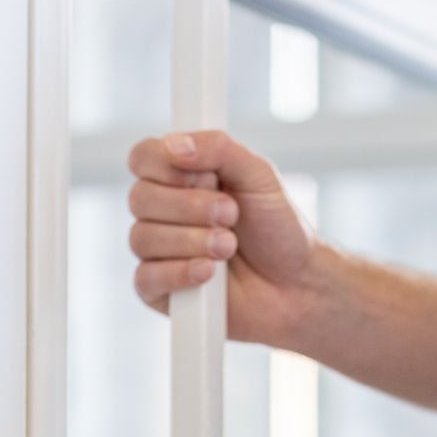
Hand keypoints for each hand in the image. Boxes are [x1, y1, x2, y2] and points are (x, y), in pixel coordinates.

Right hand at [126, 130, 327, 346]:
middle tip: (231, 214)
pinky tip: (209, 273)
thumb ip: (218, 149)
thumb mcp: (259, 174)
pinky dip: (180, 273)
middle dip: (191, 207)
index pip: (143, 158)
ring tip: (229, 247)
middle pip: (140, 198)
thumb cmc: (278, 228)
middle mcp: (162, 211)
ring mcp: (158, 252)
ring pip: (142, 238)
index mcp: (180, 176)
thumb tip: (174, 144)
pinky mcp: (159, 291)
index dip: (166, 166)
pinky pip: (146, 279)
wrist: (297, 283)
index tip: (207, 177)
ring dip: (192, 241)